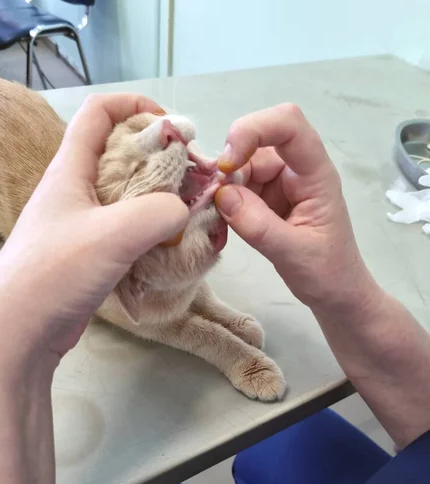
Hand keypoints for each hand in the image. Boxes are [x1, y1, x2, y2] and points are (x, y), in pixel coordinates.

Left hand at [0, 94, 187, 364]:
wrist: (19, 331)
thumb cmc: (56, 271)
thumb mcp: (113, 234)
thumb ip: (158, 213)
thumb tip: (184, 210)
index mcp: (71, 168)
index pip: (99, 113)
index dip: (135, 106)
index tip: (171, 126)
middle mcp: (76, 190)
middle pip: (121, 154)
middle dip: (160, 158)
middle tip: (193, 178)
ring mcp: (83, 223)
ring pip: (127, 195)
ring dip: (160, 198)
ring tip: (190, 212)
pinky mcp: (91, 253)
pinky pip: (128, 230)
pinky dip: (152, 231)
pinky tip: (172, 245)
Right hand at [215, 104, 374, 310]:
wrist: (335, 293)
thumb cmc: (328, 272)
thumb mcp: (295, 253)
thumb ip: (259, 226)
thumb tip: (221, 195)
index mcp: (315, 174)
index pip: (288, 126)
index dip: (254, 132)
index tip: (227, 165)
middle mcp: (296, 171)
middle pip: (256, 145)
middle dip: (229, 167)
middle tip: (212, 201)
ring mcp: (279, 184)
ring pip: (241, 167)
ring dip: (222, 187)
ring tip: (217, 219)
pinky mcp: (264, 200)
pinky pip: (236, 188)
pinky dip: (222, 201)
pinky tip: (220, 222)